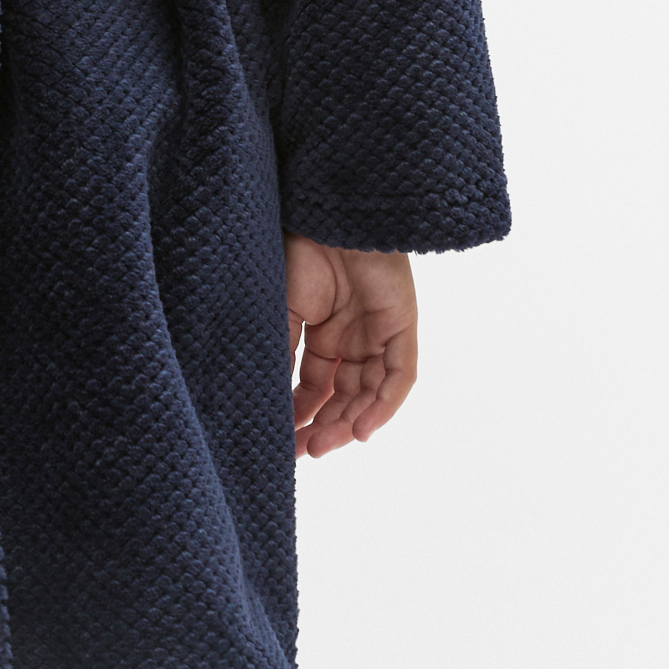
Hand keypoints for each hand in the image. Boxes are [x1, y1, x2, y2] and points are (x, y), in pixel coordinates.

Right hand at [285, 238, 417, 459]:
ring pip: (371, 394)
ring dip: (350, 424)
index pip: (316, 387)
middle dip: (324, 427)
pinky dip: (383, 406)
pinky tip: (362, 431)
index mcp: (322, 332)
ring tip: (323, 445)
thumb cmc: (297, 251)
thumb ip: (279, 357)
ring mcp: (379, 332)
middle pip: (344, 397)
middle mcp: (353, 337)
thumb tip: (267, 405)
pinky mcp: (402, 326)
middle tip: (301, 453)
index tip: (281, 443)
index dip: (301, 416)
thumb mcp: (280, 313)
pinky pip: (399, 377)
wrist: (326, 215)